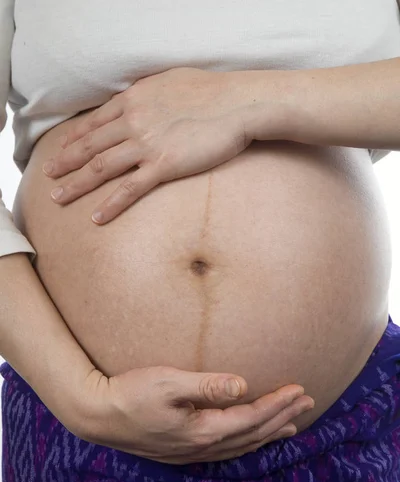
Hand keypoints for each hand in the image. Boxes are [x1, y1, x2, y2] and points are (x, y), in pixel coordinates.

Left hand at [42, 67, 252, 223]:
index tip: (62, 149)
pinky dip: (110, 204)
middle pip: (90, 145)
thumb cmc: (212, 91)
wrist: (238, 103)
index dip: (74, 138)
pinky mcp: (163, 165)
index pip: (95, 121)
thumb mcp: (171, 82)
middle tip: (49, 176)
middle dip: (65, 162)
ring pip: (101, 167)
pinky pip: (129, 189)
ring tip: (58, 198)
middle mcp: (133, 120)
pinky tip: (96, 217)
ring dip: (76, 184)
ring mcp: (146, 144)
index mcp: (134, 99)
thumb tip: (141, 101)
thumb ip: (149, 94)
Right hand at [80, 365, 313, 463]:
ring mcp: (193, 453)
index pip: (252, 418)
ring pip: (243, 446)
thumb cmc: (130, 394)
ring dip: (270, 433)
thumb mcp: (168, 383)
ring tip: (293, 426)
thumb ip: (206, 385)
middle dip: (283, 418)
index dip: (278, 404)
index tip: (300, 389)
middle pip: (254, 434)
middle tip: (309, 403)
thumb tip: (242, 384)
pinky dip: (249, 442)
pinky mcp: (183, 451)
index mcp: (202, 430)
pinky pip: (228, 450)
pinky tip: (252, 438)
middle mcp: (202, 447)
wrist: (98, 416)